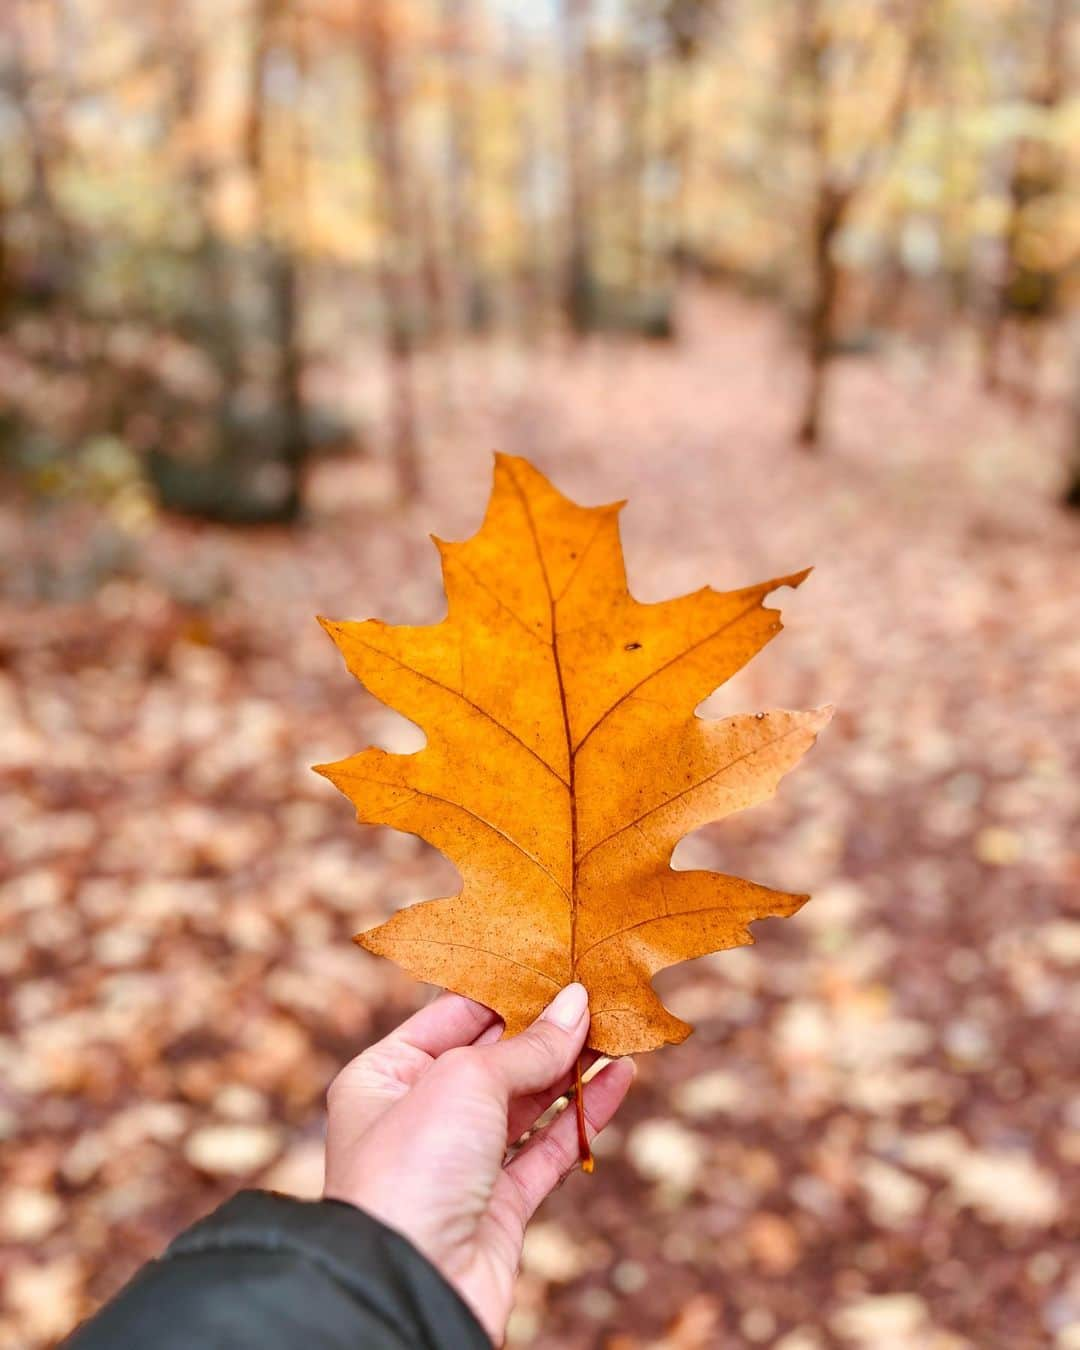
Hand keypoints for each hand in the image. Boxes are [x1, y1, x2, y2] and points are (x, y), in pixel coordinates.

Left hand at [323, 983, 633, 1343]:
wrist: (412, 1285)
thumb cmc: (413, 1168)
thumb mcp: (466, 1080)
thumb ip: (528, 1045)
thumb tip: (576, 1004)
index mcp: (384, 1077)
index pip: (449, 1016)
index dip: (503, 990)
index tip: (553, 964)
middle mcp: (419, 1116)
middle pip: (493, 1057)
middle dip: (545, 1027)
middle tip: (597, 991)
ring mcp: (461, 1163)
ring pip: (527, 1102)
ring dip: (572, 1067)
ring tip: (619, 1028)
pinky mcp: (499, 1206)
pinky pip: (549, 1148)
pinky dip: (584, 1114)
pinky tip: (618, 1080)